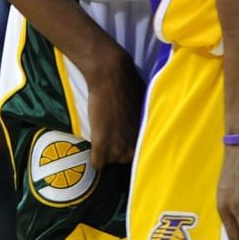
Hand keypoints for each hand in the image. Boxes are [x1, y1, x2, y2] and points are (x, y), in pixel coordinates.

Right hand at [77, 44, 144, 165]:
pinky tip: (92, 152)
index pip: (139, 154)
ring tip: (101, 138)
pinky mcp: (101, 143)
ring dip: (105, 153)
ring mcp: (117, 146)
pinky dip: (94, 159)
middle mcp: (134, 145)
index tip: (123, 141)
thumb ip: (144, 122)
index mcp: (146, 136)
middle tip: (110, 136)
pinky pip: (97, 163)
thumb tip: (146, 123)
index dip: (129, 146)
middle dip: (116, 149)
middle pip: (123, 159)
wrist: (111, 76)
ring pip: (110, 161)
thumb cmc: (130, 86)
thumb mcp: (145, 106)